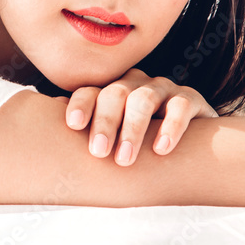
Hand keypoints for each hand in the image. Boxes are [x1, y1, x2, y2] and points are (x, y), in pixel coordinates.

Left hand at [63, 68, 217, 165]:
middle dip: (105, 122)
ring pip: (143, 99)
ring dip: (133, 129)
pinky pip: (180, 106)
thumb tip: (51, 140)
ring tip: (125, 159)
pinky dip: (170, 126)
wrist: (193, 144)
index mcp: (111, 91)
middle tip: (99, 152)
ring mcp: (163, 89)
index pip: (90, 92)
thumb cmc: (142, 142)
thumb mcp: (115, 138)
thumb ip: (90, 134)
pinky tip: (161, 149)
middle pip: (114, 94)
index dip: (81, 105)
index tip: (73, 125)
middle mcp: (135, 84)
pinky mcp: (191, 99)